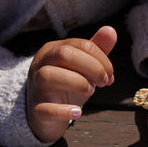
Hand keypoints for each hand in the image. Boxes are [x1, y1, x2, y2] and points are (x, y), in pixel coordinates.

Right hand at [26, 26, 116, 142]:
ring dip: (76, 82)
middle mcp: (41, 65)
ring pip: (48, 76)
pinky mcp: (36, 110)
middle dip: (91, 67)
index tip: (110, 76)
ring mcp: (37, 87)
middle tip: (103, 83)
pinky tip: (78, 112)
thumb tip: (110, 31)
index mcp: (53, 50)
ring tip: (90, 91)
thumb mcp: (81, 68)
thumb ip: (95, 50)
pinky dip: (63, 111)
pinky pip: (45, 109)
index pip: (79, 45)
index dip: (100, 59)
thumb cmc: (65, 87)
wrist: (46, 115)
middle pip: (64, 54)